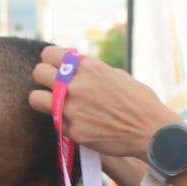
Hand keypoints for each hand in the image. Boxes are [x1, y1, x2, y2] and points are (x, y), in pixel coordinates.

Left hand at [28, 46, 178, 158]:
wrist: (150, 131)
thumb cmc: (139, 102)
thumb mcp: (116, 76)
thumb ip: (91, 71)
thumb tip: (75, 67)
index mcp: (88, 67)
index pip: (50, 54)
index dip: (51, 61)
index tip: (56, 68)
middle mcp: (76, 85)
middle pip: (38, 73)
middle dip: (45, 78)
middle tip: (53, 86)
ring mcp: (71, 109)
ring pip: (35, 99)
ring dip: (43, 99)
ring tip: (54, 104)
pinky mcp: (72, 130)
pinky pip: (55, 122)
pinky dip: (62, 121)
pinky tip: (76, 122)